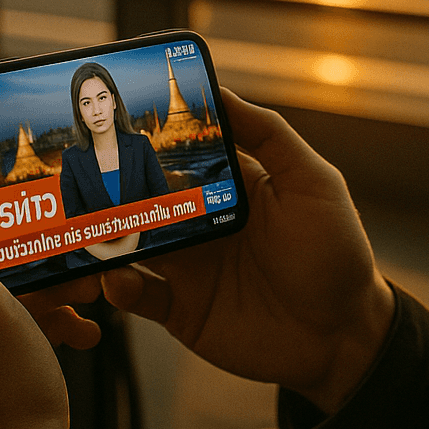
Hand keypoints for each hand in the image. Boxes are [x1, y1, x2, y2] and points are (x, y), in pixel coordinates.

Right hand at [102, 89, 394, 413]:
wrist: (342, 337)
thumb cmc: (336, 253)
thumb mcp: (312, 183)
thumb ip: (268, 136)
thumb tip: (221, 91)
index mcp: (230, 187)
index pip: (179, 156)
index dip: (149, 142)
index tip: (114, 124)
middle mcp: (202, 223)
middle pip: (145, 199)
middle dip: (114, 189)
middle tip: (86, 180)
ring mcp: (189, 267)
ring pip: (130, 244)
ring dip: (105, 237)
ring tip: (91, 230)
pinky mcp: (180, 310)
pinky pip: (136, 294)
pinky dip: (119, 285)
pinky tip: (119, 278)